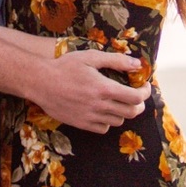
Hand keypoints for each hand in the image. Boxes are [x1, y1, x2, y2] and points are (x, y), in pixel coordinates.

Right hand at [32, 51, 150, 132]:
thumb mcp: (91, 57)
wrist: (40, 83)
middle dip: (138, 104)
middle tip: (136, 95)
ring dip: (123, 112)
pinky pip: (103, 129)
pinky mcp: (82, 124)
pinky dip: (108, 122)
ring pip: (118, 121)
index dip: (145, 93)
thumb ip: (116, 61)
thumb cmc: (65, 66)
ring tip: (119, 102)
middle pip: (131, 112)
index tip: (144, 86)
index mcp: (104, 88)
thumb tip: (137, 64)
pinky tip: (104, 111)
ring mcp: (90, 117)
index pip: (136, 97)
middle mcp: (100, 106)